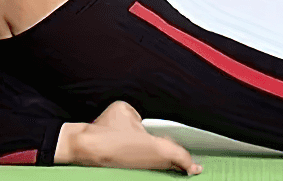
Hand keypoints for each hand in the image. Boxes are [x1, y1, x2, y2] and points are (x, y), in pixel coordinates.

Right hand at [62, 101, 201, 173]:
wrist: (87, 146)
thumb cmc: (106, 128)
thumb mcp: (127, 110)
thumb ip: (140, 116)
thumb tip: (140, 122)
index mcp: (155, 146)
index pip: (178, 155)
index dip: (188, 161)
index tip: (196, 166)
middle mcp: (150, 160)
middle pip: (171, 164)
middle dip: (181, 164)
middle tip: (192, 167)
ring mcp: (139, 168)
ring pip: (160, 167)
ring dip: (169, 165)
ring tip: (179, 166)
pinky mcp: (129, 172)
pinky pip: (149, 168)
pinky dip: (156, 165)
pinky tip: (154, 161)